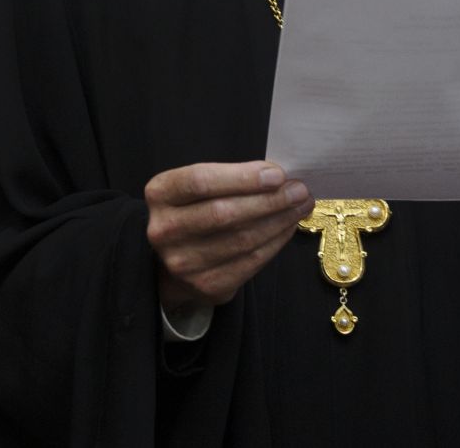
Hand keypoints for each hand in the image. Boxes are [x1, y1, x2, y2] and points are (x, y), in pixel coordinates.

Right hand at [145, 160, 315, 309]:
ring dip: (278, 221)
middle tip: (299, 190)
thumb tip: (279, 175)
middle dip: (269, 200)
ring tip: (300, 206)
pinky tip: (287, 228)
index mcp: (160, 194)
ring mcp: (182, 262)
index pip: (200, 182)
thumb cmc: (195, 211)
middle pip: (223, 213)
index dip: (241, 177)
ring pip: (241, 239)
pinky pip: (249, 263)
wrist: (174, 261)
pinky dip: (275, 243)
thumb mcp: (197, 188)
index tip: (277, 174)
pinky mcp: (205, 285)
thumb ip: (228, 178)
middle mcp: (164, 230)